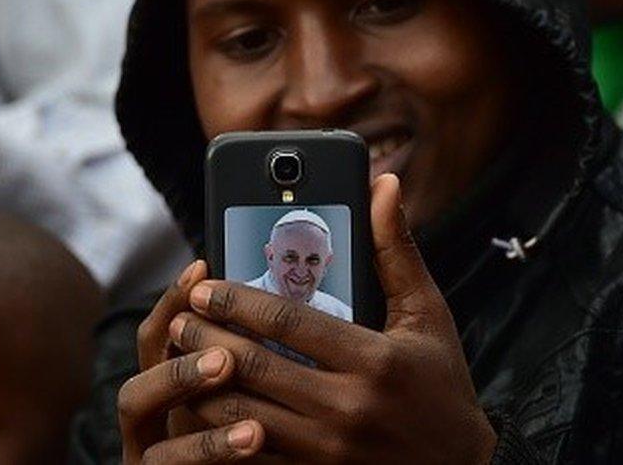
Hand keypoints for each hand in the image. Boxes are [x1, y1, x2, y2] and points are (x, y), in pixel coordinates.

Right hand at [119, 260, 270, 463]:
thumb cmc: (274, 446)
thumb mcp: (269, 398)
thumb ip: (269, 359)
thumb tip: (302, 300)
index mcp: (178, 383)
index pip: (164, 329)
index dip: (175, 297)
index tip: (202, 267)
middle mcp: (154, 413)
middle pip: (144, 361)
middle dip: (179, 345)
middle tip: (225, 344)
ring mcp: (148, 449)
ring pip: (136, 405)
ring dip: (179, 384)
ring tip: (231, 374)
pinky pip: (166, 462)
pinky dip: (207, 449)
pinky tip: (254, 438)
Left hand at [169, 174, 495, 462]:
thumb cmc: (442, 384)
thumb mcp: (427, 314)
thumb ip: (396, 249)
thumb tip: (383, 184)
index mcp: (374, 359)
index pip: (287, 322)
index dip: (236, 302)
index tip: (204, 287)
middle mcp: (348, 407)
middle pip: (254, 367)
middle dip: (206, 339)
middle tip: (182, 320)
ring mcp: (328, 450)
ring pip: (241, 416)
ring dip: (202, 385)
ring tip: (181, 358)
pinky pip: (251, 455)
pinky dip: (220, 431)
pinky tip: (204, 407)